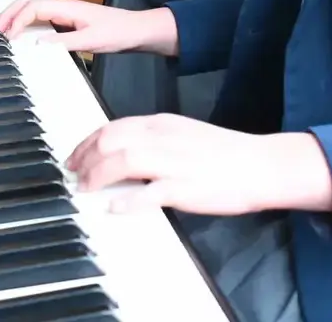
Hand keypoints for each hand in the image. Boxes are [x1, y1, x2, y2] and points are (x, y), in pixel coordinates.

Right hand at [0, 0, 177, 55]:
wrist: (138, 31)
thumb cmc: (119, 33)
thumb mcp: (92, 41)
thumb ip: (64, 43)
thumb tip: (36, 46)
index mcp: (67, 7)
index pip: (33, 7)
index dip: (16, 21)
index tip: (7, 40)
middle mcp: (63, 6)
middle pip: (28, 1)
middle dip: (8, 13)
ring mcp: (66, 12)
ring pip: (33, 7)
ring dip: (15, 16)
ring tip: (2, 33)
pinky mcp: (69, 21)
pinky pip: (41, 17)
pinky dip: (26, 23)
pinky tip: (23, 36)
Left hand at [67, 115, 331, 215]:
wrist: (258, 164)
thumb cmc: (222, 152)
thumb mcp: (181, 134)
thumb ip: (151, 140)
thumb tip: (121, 152)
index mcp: (161, 124)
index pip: (113, 126)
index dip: (87, 141)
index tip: (75, 155)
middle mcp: (163, 138)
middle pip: (111, 139)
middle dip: (85, 157)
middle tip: (73, 173)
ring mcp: (173, 162)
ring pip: (123, 160)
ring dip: (97, 175)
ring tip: (85, 188)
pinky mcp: (185, 187)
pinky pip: (150, 193)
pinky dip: (127, 200)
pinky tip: (114, 207)